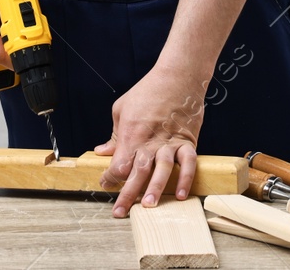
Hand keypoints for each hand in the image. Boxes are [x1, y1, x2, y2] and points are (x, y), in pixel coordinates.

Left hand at [94, 65, 207, 216]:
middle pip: (137, 172)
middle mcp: (150, 141)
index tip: (105, 185)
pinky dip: (185, 178)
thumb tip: (102, 152)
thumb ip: (113, 135)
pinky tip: (180, 194)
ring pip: (161, 170)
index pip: (118, 164)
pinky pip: (188, 163)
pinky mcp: (187, 141)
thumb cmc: (148, 90)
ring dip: (154, 189)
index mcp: (131, 133)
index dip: (110, 178)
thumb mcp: (122, 109)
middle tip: (120, 212)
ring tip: (148, 206)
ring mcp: (170, 142)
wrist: (178, 76)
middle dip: (127, 194)